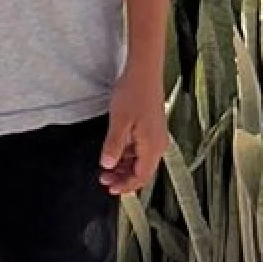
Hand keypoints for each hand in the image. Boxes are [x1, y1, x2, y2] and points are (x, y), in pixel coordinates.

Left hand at [99, 70, 168, 195]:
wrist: (144, 72)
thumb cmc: (133, 94)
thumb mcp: (119, 122)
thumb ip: (114, 146)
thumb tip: (107, 165)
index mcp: (152, 147)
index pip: (141, 177)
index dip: (126, 186)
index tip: (110, 189)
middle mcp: (158, 144)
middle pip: (142, 171)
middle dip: (123, 178)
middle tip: (104, 179)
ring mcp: (156, 136)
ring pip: (141, 160)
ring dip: (125, 166)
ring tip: (107, 167)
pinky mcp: (152, 128)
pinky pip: (141, 149)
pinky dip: (128, 154)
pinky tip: (116, 151)